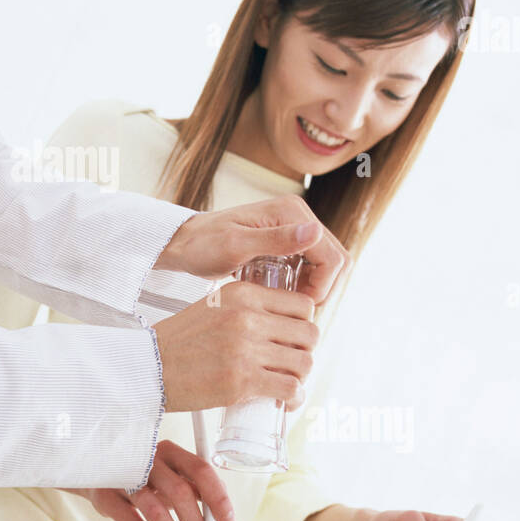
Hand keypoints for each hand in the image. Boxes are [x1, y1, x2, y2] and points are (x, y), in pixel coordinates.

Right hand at [64, 439, 235, 520]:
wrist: (92, 470)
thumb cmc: (140, 475)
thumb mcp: (167, 474)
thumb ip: (192, 487)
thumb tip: (222, 515)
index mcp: (168, 450)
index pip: (201, 470)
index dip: (218, 499)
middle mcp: (147, 458)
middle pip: (180, 492)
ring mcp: (123, 475)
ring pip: (156, 511)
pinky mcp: (105, 495)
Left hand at [155, 195, 350, 308]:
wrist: (184, 244)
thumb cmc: (203, 245)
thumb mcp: (236, 246)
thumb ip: (275, 240)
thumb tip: (315, 232)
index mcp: (291, 212)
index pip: (332, 255)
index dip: (323, 286)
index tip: (297, 306)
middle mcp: (297, 216)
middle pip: (334, 260)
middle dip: (321, 288)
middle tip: (294, 309)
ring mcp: (293, 228)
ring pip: (325, 265)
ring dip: (313, 287)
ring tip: (285, 304)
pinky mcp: (286, 241)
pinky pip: (309, 266)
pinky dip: (302, 284)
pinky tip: (281, 296)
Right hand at [155, 277, 318, 413]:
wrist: (150, 367)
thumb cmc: (179, 341)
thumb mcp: (215, 306)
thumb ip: (247, 308)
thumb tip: (282, 325)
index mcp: (243, 294)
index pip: (303, 305)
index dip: (303, 325)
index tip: (294, 339)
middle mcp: (248, 317)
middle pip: (310, 334)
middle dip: (304, 351)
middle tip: (290, 362)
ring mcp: (246, 349)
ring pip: (304, 363)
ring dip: (300, 377)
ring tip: (285, 382)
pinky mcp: (242, 380)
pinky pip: (290, 389)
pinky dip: (293, 398)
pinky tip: (283, 401)